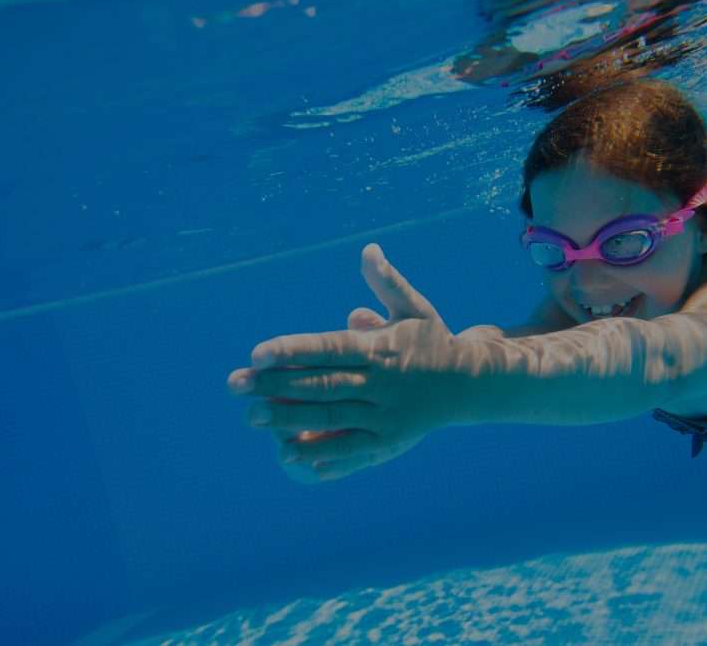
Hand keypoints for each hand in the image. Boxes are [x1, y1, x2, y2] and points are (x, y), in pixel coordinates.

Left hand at [228, 243, 470, 483]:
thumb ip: (387, 283)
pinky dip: (323, 456)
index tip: (257, 354)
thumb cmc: (431, 341)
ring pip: (332, 419)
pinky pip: (353, 451)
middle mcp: (380, 384)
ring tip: (252, 419)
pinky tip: (291, 458)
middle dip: (277, 387)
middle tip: (236, 387)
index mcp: (380, 348)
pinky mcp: (389, 442)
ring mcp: (385, 416)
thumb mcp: (414, 308)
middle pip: (322, 385)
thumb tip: (369, 249)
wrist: (470, 384)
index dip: (292, 351)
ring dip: (290, 421)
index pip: (329, 348)